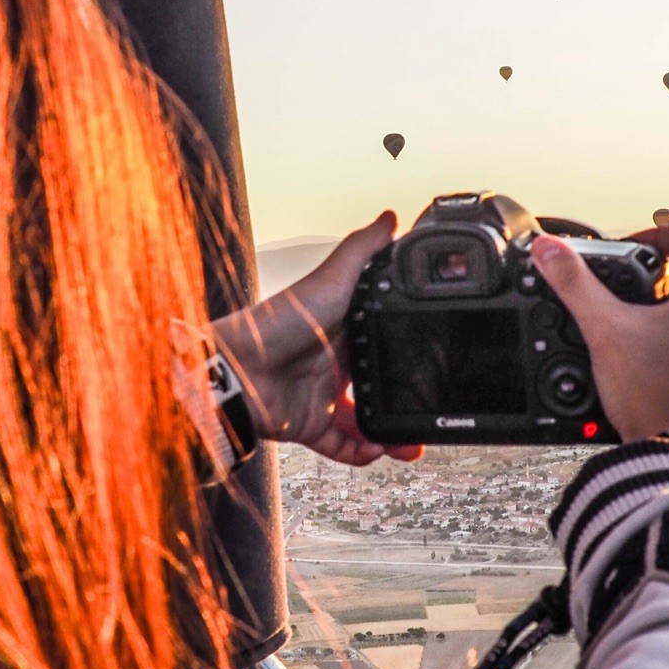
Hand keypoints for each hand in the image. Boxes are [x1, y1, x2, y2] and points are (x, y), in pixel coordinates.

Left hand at [209, 214, 423, 467]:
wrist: (236, 373)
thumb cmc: (275, 323)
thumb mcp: (328, 280)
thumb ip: (362, 251)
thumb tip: (390, 217)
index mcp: (342, 328)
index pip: (383, 339)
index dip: (408, 349)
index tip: (433, 357)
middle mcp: (333, 363)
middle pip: (380, 383)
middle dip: (406, 398)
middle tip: (429, 407)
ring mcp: (320, 395)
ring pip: (367, 420)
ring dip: (391, 434)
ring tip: (411, 443)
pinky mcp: (308, 425)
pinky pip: (343, 446)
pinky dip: (362, 452)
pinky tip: (380, 449)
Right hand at [528, 224, 668, 449]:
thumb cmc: (653, 393)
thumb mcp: (603, 328)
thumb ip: (573, 283)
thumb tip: (549, 249)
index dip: (656, 234)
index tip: (629, 248)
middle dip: (651, 278)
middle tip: (619, 290)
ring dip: (660, 310)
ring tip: (625, 326)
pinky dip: (668, 339)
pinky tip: (639, 356)